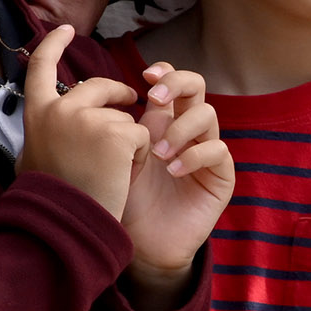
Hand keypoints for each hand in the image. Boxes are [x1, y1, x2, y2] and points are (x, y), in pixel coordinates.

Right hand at [18, 24, 143, 220]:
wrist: (66, 222)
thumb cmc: (49, 198)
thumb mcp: (34, 155)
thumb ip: (45, 131)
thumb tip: (50, 122)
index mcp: (36, 112)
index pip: (40, 66)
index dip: (53, 45)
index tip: (64, 30)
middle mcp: (59, 108)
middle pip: (95, 86)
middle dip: (117, 94)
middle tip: (131, 100)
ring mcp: (88, 118)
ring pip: (122, 116)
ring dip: (125, 141)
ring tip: (111, 170)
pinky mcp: (116, 133)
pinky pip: (140, 134)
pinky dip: (138, 156)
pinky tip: (123, 174)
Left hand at [117, 62, 228, 298]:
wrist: (137, 238)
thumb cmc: (120, 193)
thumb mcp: (110, 153)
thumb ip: (109, 124)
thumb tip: (91, 89)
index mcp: (159, 120)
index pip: (171, 82)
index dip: (164, 71)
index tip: (144, 74)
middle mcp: (184, 130)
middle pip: (196, 88)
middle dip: (177, 84)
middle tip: (154, 97)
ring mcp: (204, 152)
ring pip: (207, 116)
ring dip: (179, 128)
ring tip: (156, 153)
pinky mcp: (219, 177)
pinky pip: (218, 151)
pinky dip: (194, 156)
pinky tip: (172, 170)